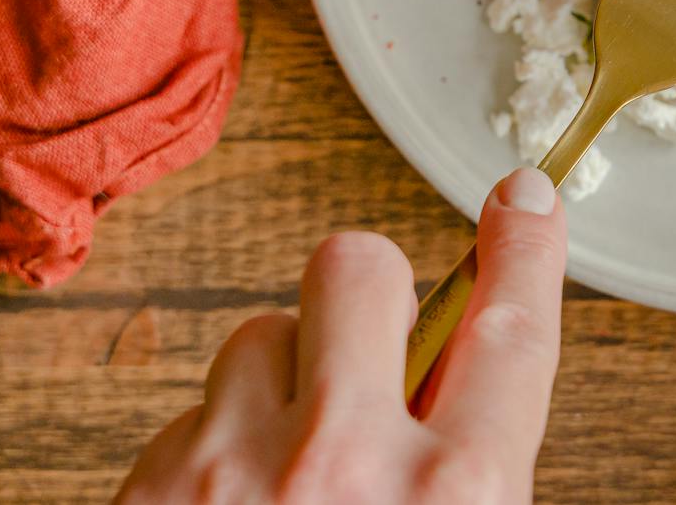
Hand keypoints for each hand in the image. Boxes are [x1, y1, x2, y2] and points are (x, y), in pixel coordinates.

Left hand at [116, 167, 566, 503]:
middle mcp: (346, 464)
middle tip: (362, 352)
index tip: (521, 199)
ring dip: (277, 389)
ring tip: (281, 479)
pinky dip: (213, 454)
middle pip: (360, 268)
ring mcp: (236, 469)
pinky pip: (191, 414)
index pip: (510, 329)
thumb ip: (467, 459)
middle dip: (364, 292)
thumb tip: (452, 360)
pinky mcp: (151, 487)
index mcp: (454, 494)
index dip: (524, 249)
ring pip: (260, 335)